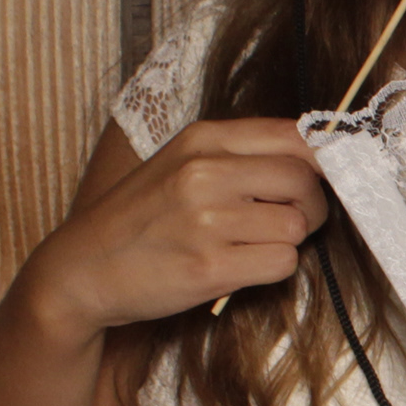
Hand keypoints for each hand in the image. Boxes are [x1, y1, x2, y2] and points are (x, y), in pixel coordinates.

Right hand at [25, 117, 331, 332]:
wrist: (83, 268)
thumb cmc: (141, 218)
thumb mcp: (181, 163)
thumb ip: (240, 155)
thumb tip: (316, 158)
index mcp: (202, 138)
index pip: (294, 136)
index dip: (322, 162)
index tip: (321, 181)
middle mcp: (204, 172)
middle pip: (305, 181)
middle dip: (311, 207)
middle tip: (288, 221)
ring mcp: (206, 220)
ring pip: (297, 226)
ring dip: (287, 241)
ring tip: (251, 244)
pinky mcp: (209, 266)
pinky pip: (280, 263)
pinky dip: (272, 269)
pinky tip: (240, 266)